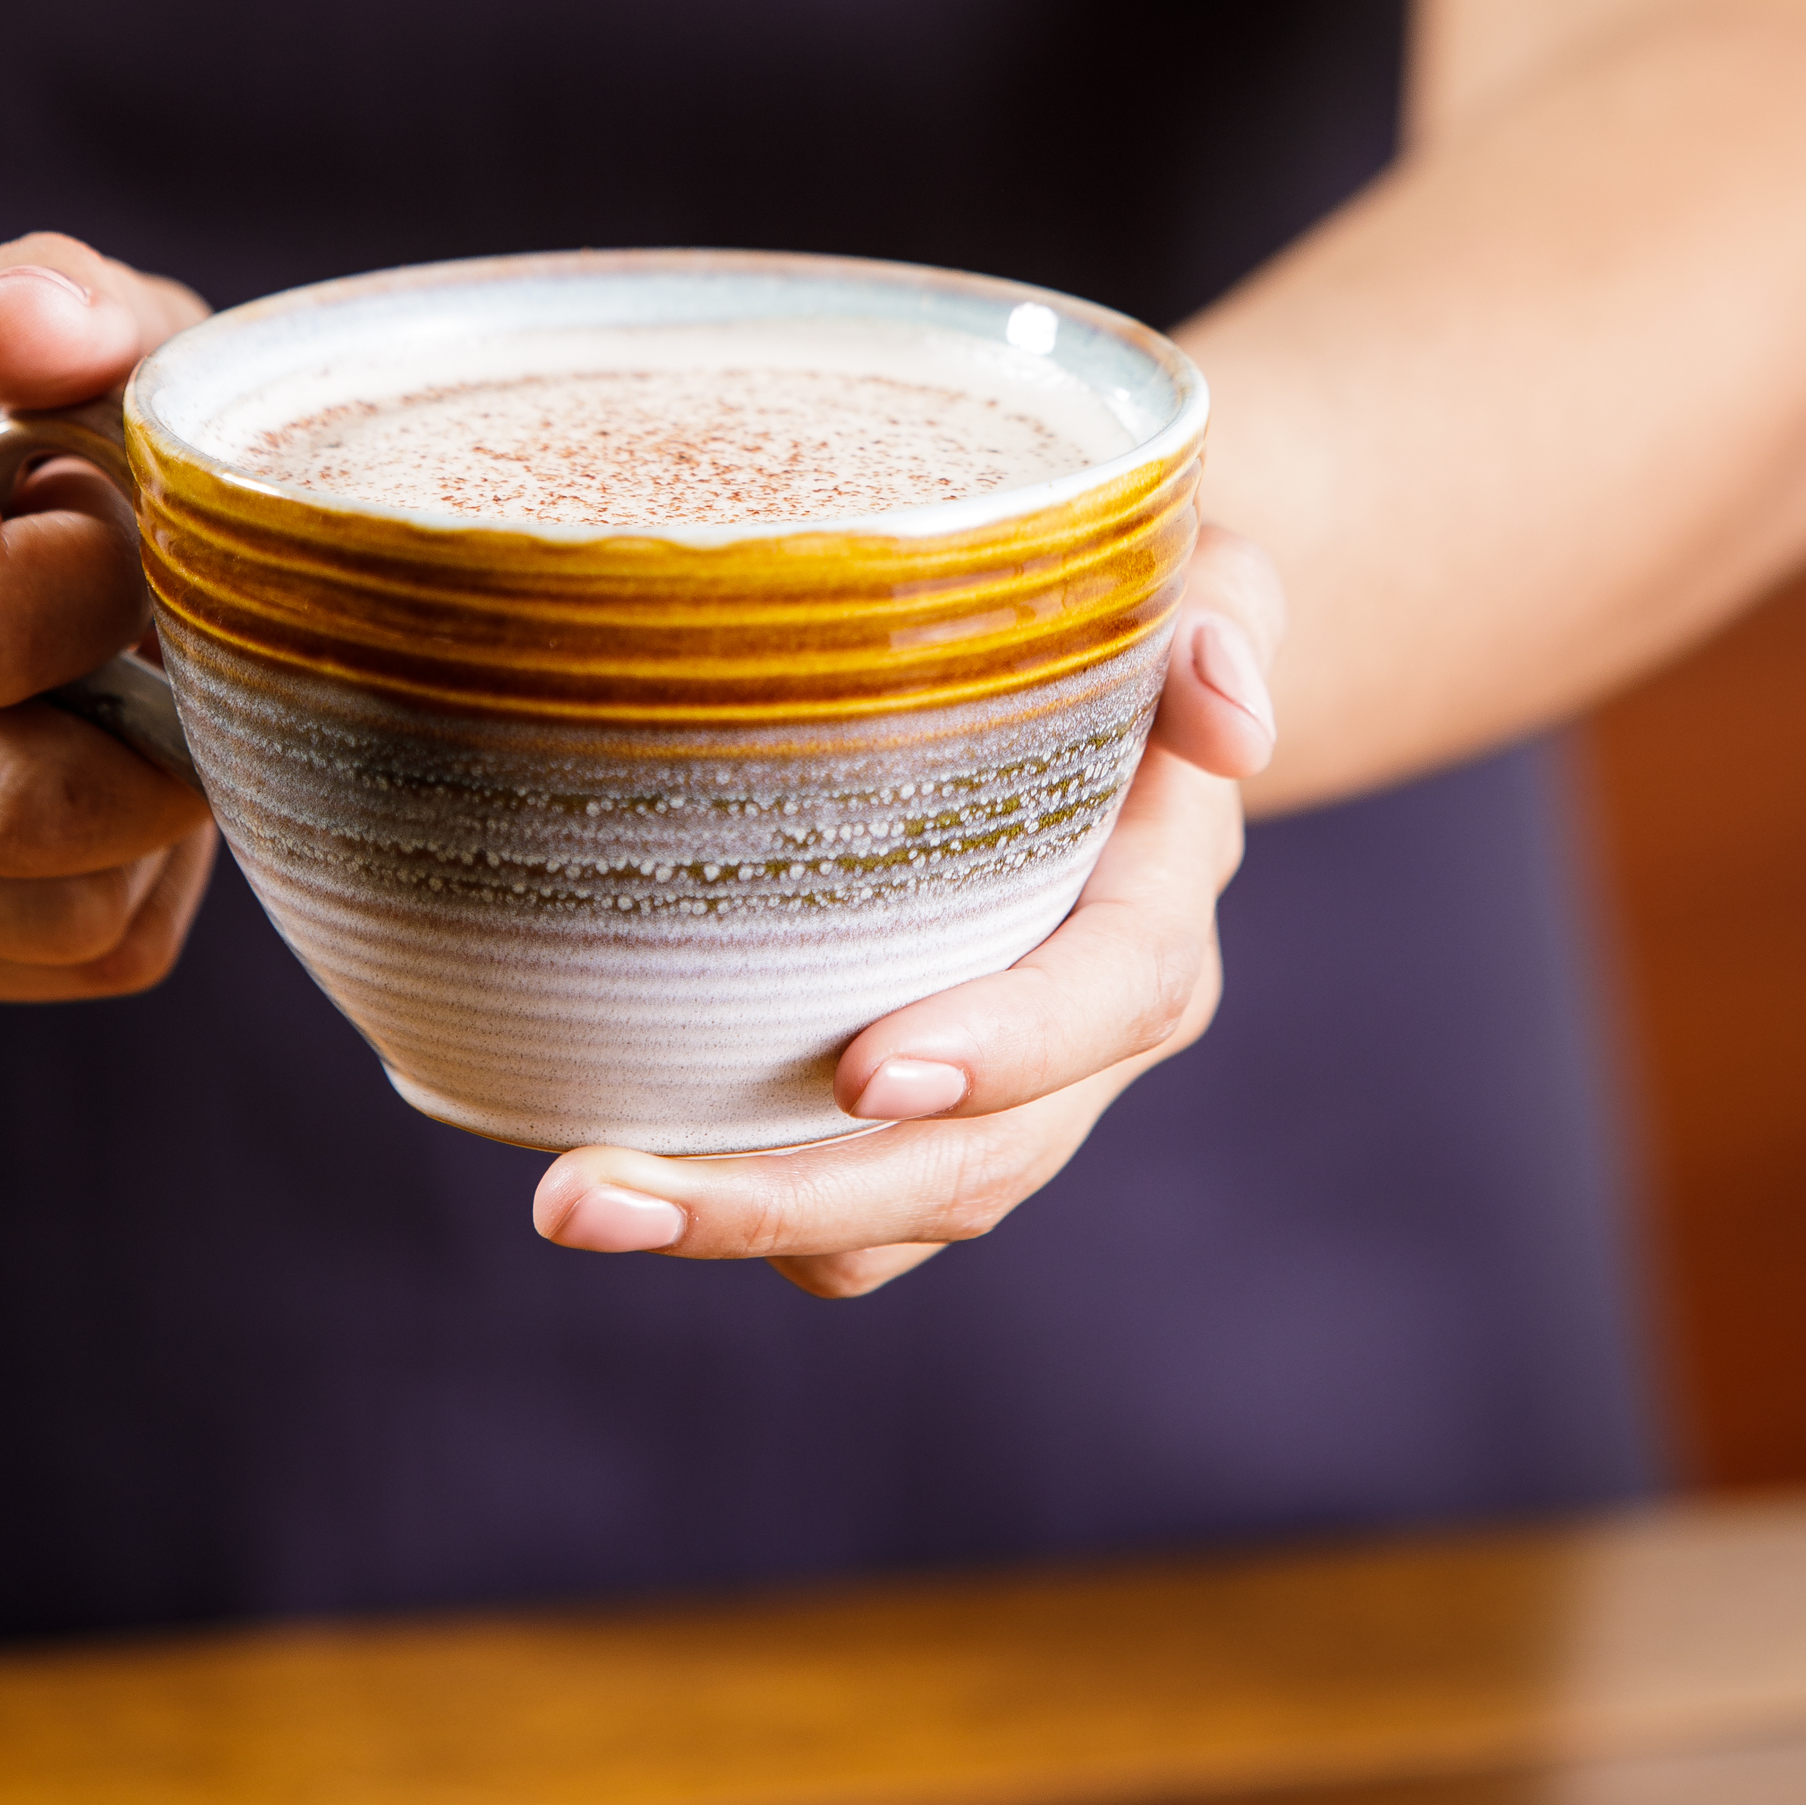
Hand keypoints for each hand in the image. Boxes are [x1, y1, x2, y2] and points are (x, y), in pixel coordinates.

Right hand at [0, 233, 217, 999]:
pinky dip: (125, 887)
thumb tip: (44, 333)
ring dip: (153, 830)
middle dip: (164, 749)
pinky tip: (103, 769)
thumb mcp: (42, 305)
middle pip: (9, 807)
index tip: (134, 533)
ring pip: (44, 919)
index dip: (119, 592)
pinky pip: (47, 966)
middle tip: (201, 660)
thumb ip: (59, 298)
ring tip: (140, 702)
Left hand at [532, 524, 1281, 1296]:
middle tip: (592, 1191)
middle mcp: (1084, 1041)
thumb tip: (1232, 721)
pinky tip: (595, 1156)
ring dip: (730, 1222)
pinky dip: (729, 1201)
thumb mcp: (1195, 583)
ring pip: (883, 1217)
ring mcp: (993, 1098)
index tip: (865, 1073)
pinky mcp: (905, 1115)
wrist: (1095, 689)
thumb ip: (1220, 625)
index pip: (1104, 1002)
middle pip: (963, 1167)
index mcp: (1155, 915)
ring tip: (573, 1199)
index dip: (1001, 1049)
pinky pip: (834, 1210)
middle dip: (788, 1198)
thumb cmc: (1122, 614)